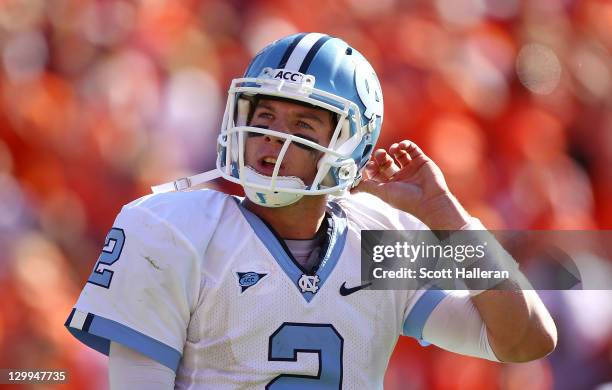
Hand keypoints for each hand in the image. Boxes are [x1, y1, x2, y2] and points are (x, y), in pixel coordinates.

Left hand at [351, 140, 470, 229]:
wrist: (430, 200)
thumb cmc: (406, 199)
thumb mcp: (382, 192)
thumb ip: (367, 187)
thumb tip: (351, 189)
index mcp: (389, 185)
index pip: (376, 172)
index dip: (371, 166)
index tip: (367, 164)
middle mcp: (399, 177)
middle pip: (386, 162)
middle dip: (380, 157)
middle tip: (379, 155)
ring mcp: (410, 168)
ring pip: (398, 154)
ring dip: (392, 149)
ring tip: (392, 150)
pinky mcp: (421, 161)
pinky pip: (412, 149)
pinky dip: (405, 144)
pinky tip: (401, 146)